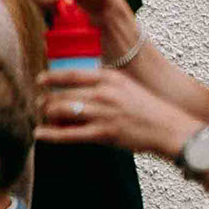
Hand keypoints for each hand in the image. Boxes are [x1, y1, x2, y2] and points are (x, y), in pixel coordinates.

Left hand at [38, 66, 196, 158]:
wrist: (169, 129)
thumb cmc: (148, 108)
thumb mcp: (126, 85)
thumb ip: (104, 82)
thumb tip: (78, 83)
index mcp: (110, 78)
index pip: (72, 74)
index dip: (51, 77)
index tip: (40, 79)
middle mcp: (104, 93)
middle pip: (62, 94)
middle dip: (47, 100)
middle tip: (42, 104)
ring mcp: (102, 114)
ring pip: (61, 111)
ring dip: (48, 114)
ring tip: (45, 117)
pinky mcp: (103, 133)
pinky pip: (69, 134)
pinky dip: (50, 134)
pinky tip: (39, 134)